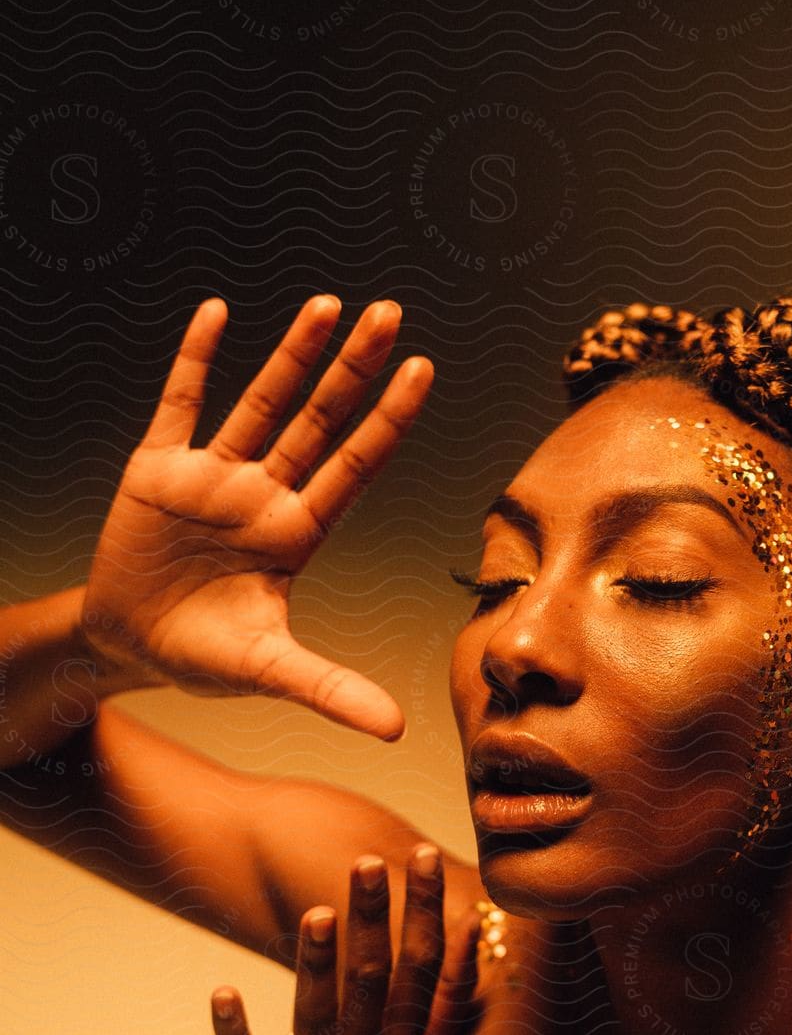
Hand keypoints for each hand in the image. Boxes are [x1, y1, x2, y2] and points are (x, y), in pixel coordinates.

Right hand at [81, 294, 431, 738]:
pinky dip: (194, 359)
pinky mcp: (157, 469)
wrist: (126, 645)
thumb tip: (397, 730)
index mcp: (296, 533)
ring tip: (329, 304)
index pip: (354, 464)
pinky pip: (179, 403)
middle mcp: (265, 493)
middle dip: (352, 368)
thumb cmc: (203, 654)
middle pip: (318, 419)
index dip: (387, 419)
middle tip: (391, 313)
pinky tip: (215, 314)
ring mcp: (213, 476)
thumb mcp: (267, 672)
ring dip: (292, 353)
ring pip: (261, 402)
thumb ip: (329, 690)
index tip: (423, 369)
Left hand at [210, 844, 480, 1034]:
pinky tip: (221, 991)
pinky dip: (234, 1032)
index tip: (422, 854)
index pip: (422, 970)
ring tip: (316, 913)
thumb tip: (473, 924)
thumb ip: (451, 998)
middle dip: (372, 920)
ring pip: (318, 1018)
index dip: (423, 912)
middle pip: (372, 983)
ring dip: (317, 965)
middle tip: (367, 861)